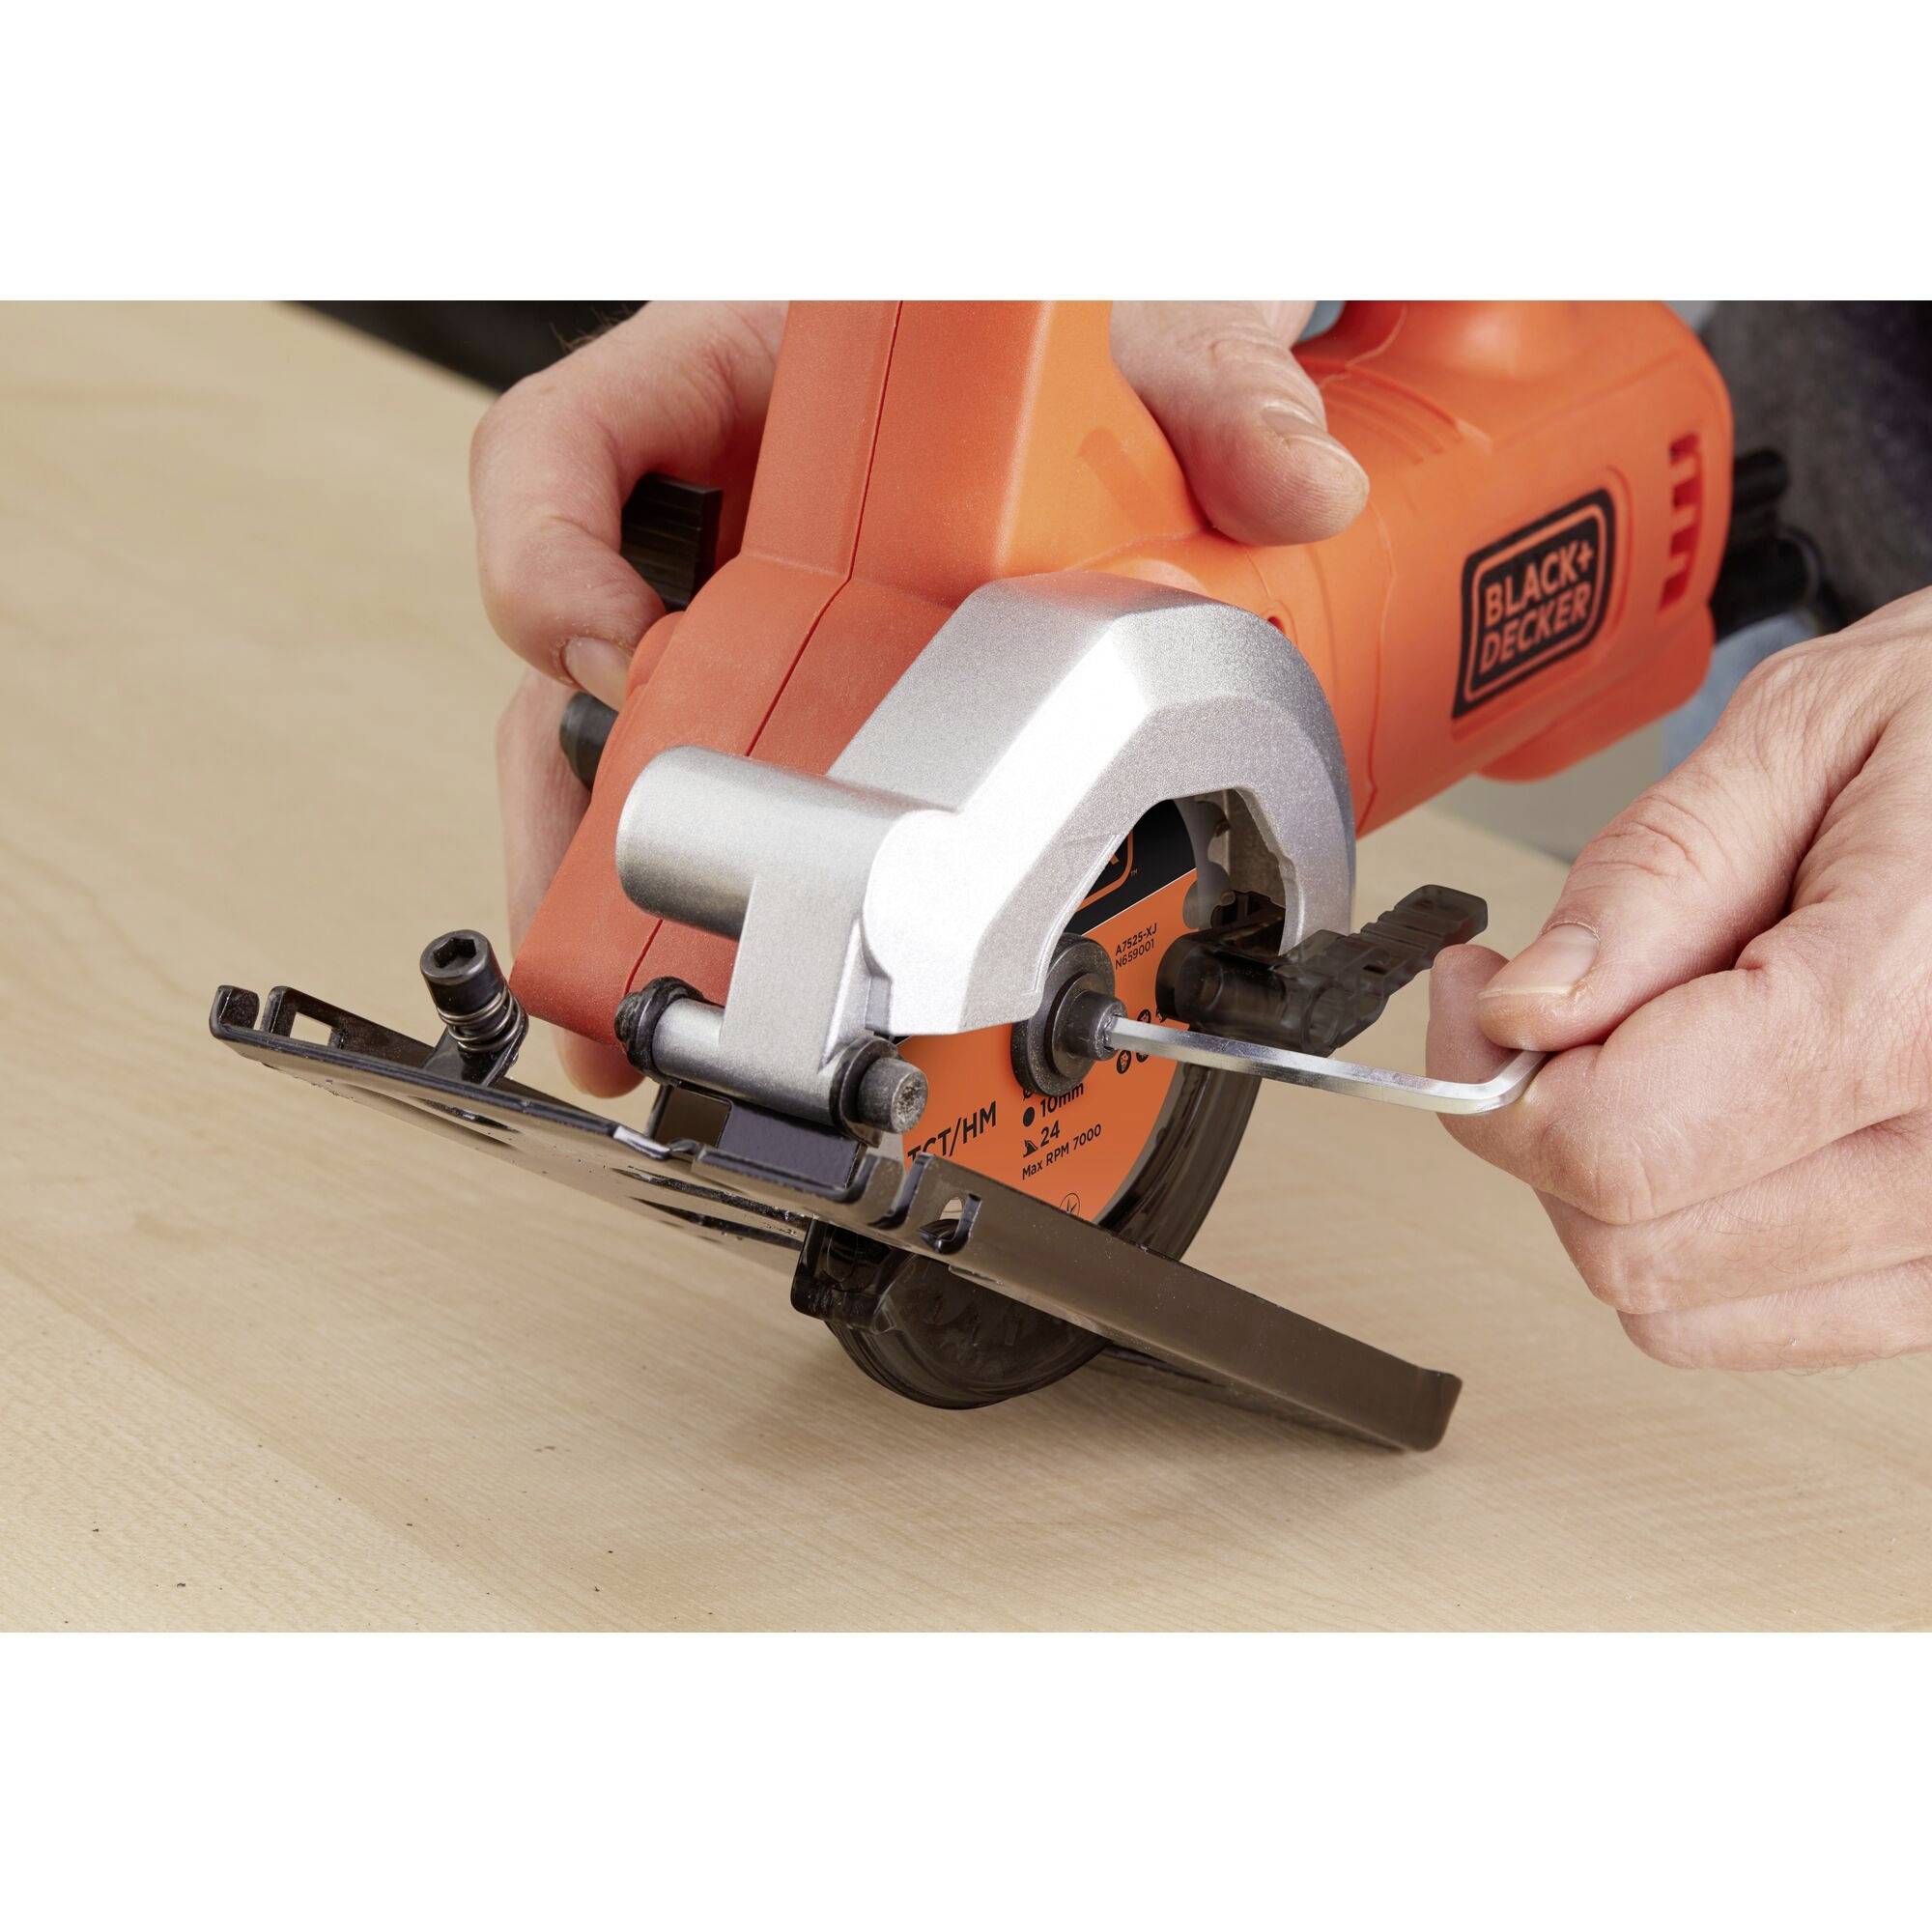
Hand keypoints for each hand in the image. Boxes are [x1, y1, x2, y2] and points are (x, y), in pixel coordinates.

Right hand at [472, 301, 1368, 1092]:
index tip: (619, 658)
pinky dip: (720, 885)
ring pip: (630, 747)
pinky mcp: (817, 695)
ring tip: (624, 1008)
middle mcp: (726, 507)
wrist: (1132, 374)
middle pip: (583, 648)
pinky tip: (733, 968)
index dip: (550, 559)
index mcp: (751, 379)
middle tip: (605, 919)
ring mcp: (757, 608)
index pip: (568, 442)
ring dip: (620, 880)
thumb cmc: (1088, 324)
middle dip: (575, 802)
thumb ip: (1217, 378)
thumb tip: (1293, 480)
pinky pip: (734, 788)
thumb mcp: (1145, 322)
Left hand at [1427, 590, 1931, 1369]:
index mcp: (1913, 1013)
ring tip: (1674, 1043)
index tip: (1487, 995)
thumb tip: (1523, 1009)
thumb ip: (1652, 880)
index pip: (1618, 1146)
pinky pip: (1756, 1322)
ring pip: (1679, 1305)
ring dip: (1623, 1181)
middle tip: (1568, 1005)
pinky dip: (1698, 1229)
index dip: (1502, 1078)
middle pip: (1630, 1245)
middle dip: (1551, 1124)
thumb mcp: (1809, 733)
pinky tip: (1727, 1112)